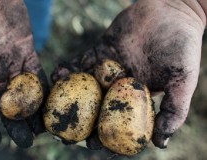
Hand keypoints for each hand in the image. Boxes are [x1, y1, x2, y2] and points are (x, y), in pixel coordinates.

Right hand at [0, 0, 48, 147]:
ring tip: (42, 129)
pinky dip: (43, 88)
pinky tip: (49, 103)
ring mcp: (10, 60)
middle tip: (27, 141)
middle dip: (15, 123)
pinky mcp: (26, 49)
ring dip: (33, 111)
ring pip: (24, 92)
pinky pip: (37, 73)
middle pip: (6, 103)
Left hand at [52, 0, 205, 148]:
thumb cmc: (182, 46)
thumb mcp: (184, 80)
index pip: (119, 122)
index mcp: (137, 97)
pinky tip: (58, 75)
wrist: (171, 11)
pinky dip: (69, 69)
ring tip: (53, 106)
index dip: (106, 136)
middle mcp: (120, 86)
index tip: (93, 146)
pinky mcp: (99, 51)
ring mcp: (108, 69)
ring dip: (69, 97)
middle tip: (65, 131)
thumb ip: (174, 110)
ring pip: (85, 88)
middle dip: (81, 121)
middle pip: (97, 108)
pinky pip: (82, 62)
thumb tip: (160, 144)